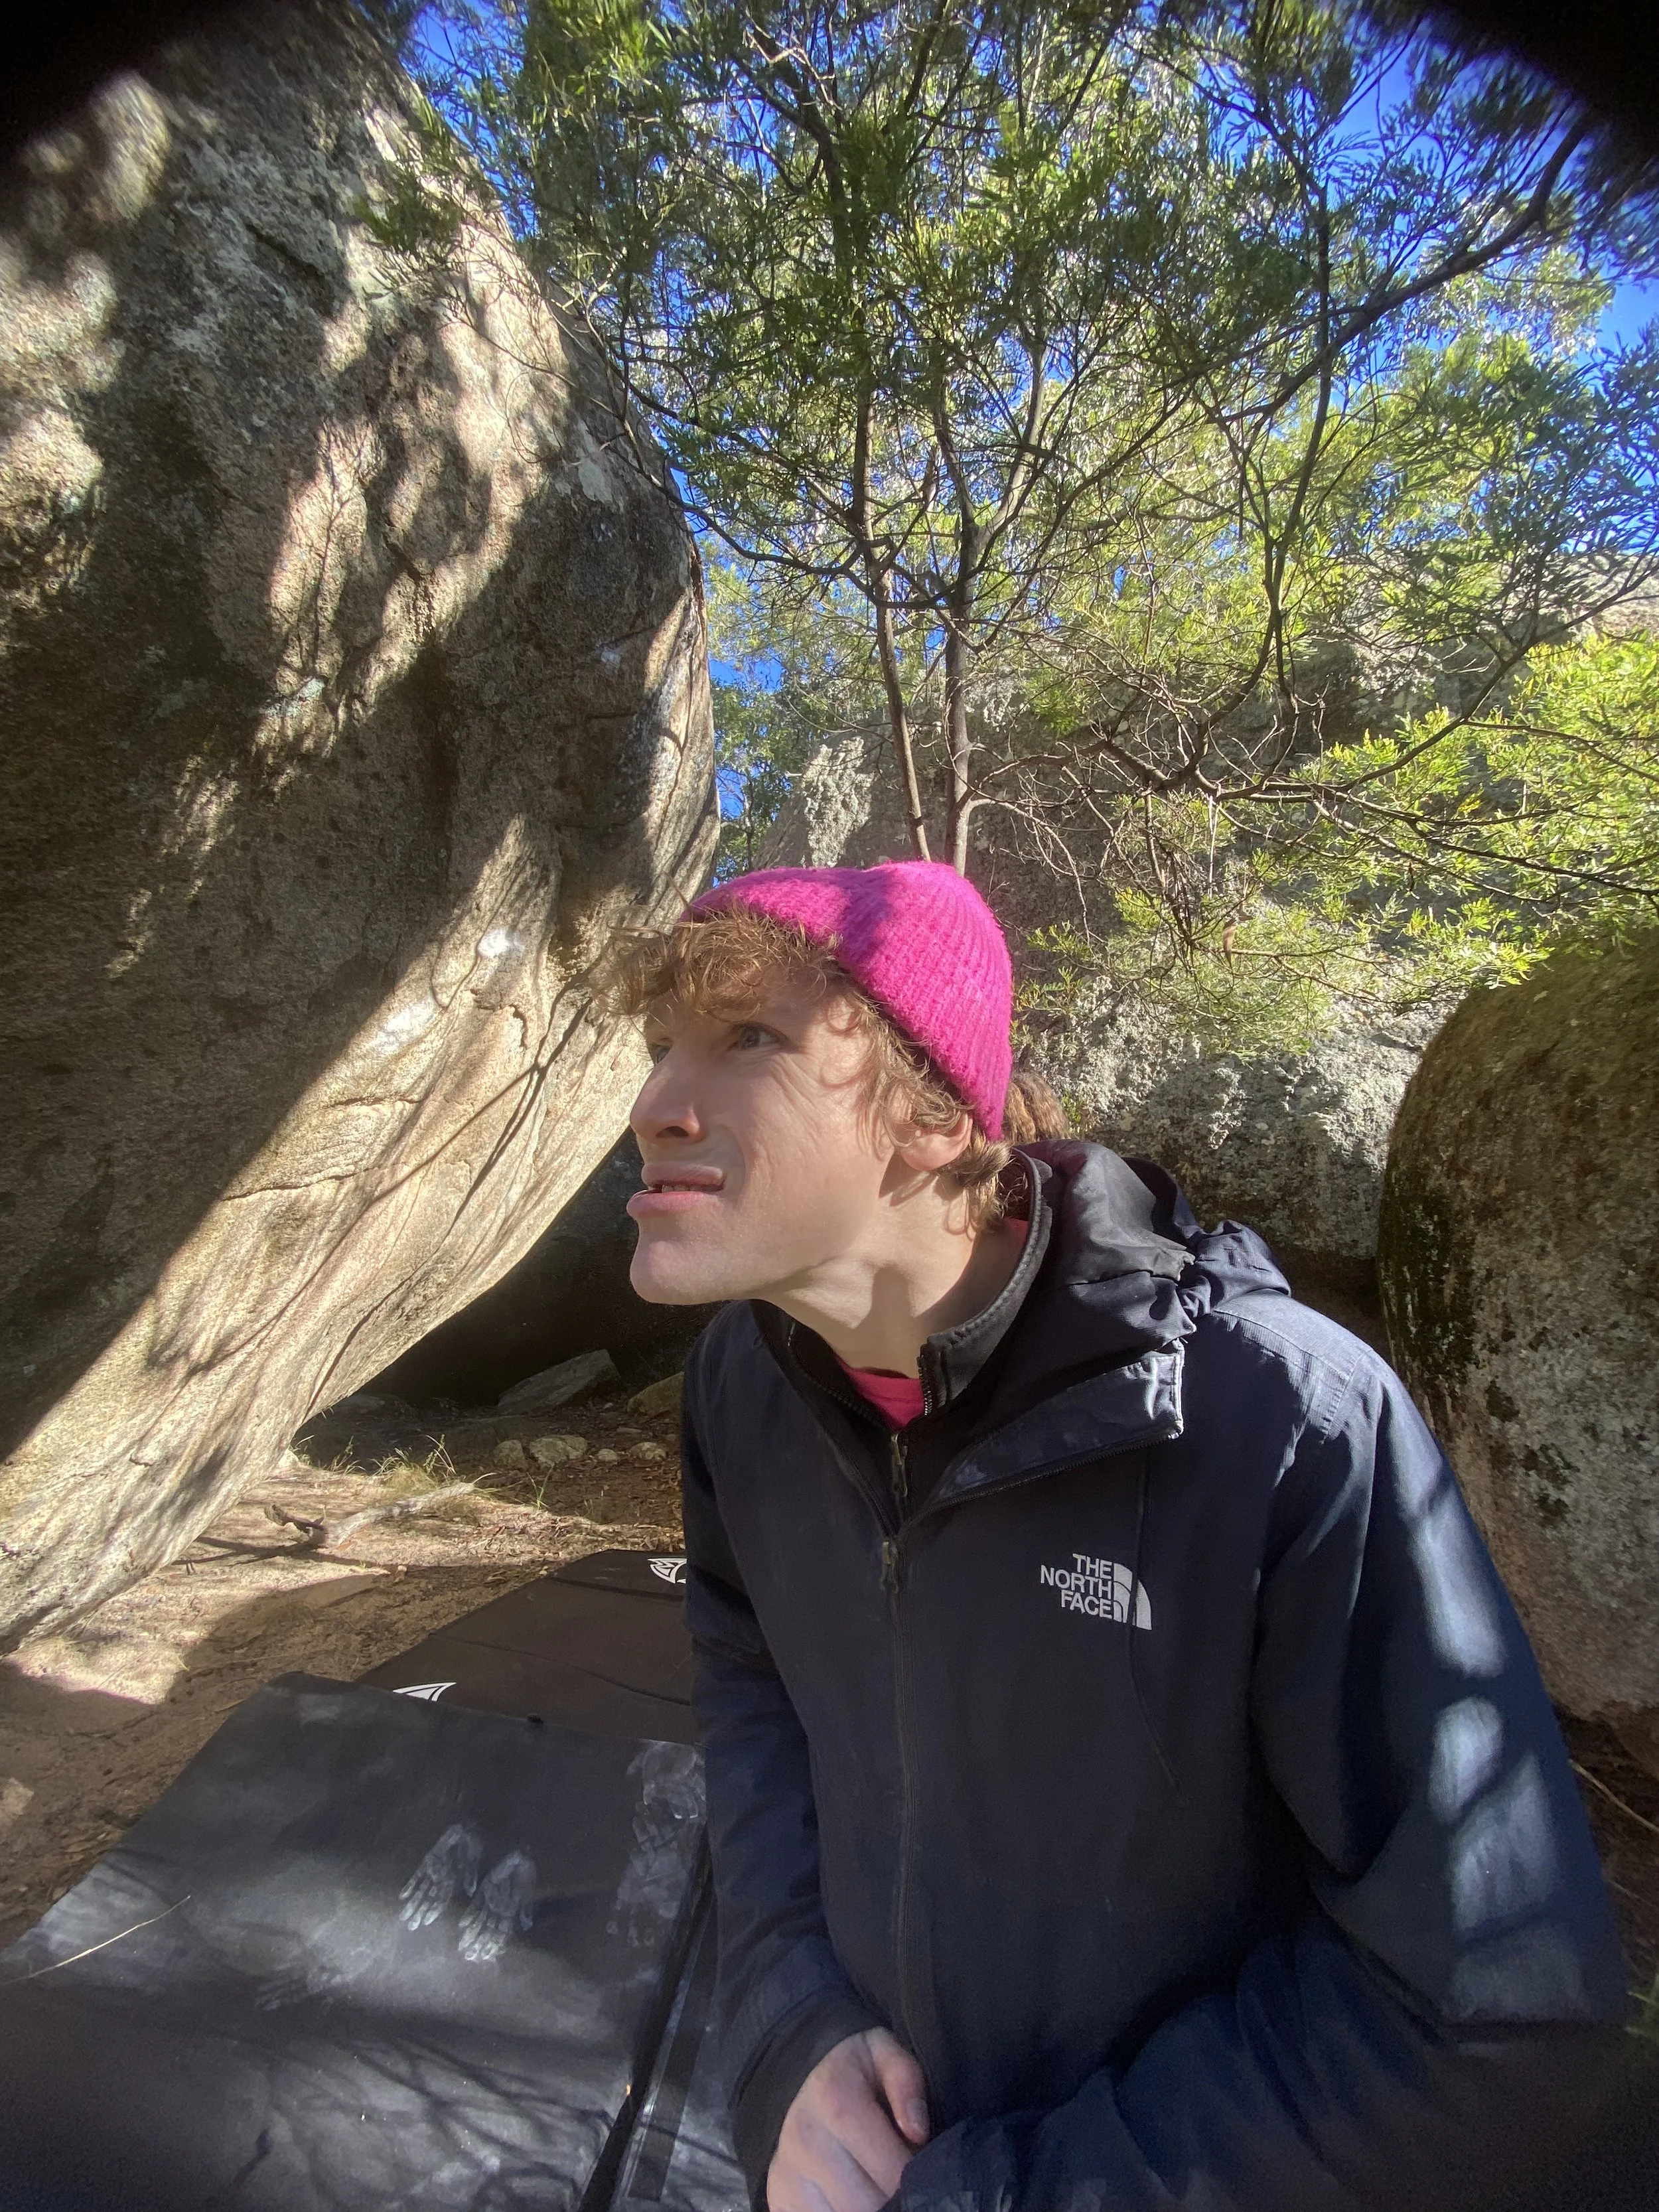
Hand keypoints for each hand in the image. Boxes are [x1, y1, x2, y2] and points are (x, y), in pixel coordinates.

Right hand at [767, 2027, 930, 2211]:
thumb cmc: (853, 2074)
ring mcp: (786, 2172)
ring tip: (879, 2192)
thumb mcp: (884, 2054)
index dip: (916, 2180)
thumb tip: (917, 2131)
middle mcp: (805, 2137)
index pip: (890, 2170)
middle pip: (866, 2204)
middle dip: (893, 2201)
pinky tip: (855, 2197)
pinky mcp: (778, 2196)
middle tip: (906, 2187)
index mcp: (835, 2097)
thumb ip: (907, 2081)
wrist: (798, 2083)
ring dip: (867, 2211)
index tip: (926, 2173)